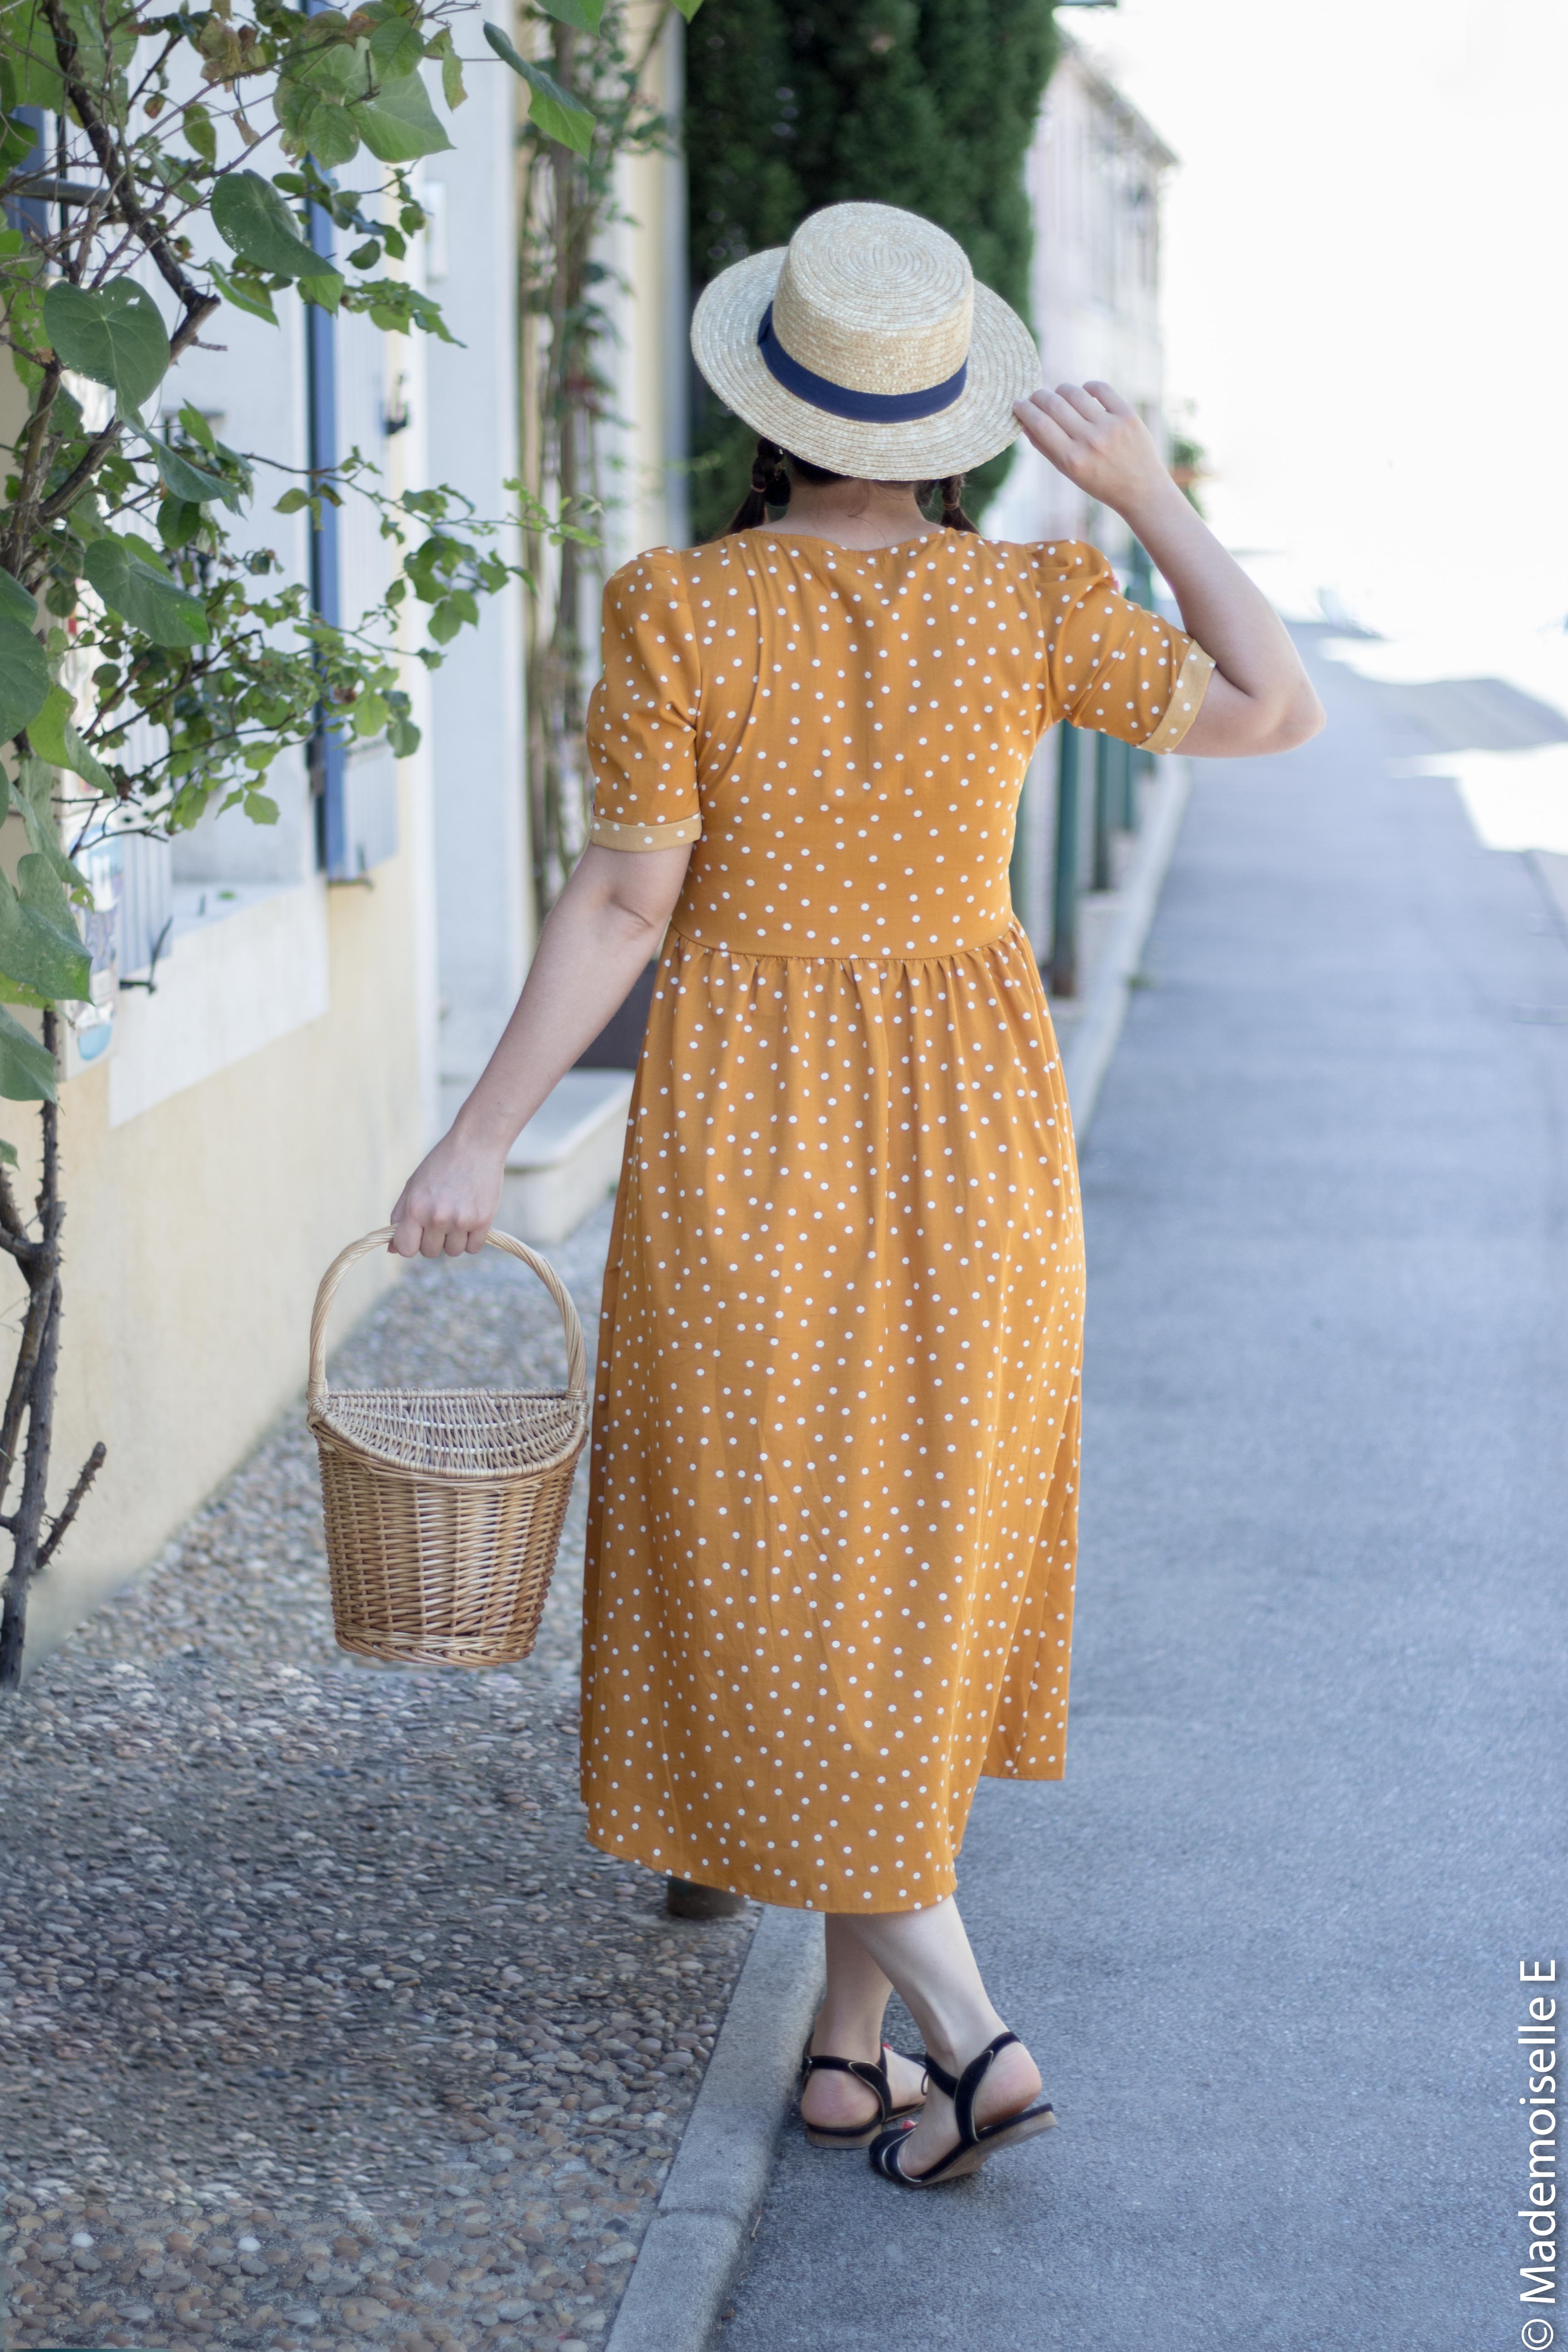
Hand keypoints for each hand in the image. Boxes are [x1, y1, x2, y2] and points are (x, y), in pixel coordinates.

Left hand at [389, 1126, 506, 1259]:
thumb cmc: (441, 1164)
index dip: (410, 1245)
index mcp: (415, 1208)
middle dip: (433, 1239)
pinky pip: (473, 1248)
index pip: (405, 1249)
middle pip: (430, 1252)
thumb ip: (400, 1217)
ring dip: (454, 1239)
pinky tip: (471, 1218)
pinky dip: (472, 1238)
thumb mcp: (413, 1186)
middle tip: (441, 1217)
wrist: (476, 1144)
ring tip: (457, 1215)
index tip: (417, 1235)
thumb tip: (392, 1249)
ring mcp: (461, 1220)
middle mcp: (436, 1217)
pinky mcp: (483, 1221)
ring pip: (453, 1251)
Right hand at [1012, 380, 1174, 522]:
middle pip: (1054, 405)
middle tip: (1035, 397)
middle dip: (1038, 396)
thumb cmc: (1101, 483)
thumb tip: (1026, 423)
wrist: (1142, 490)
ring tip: (1060, 395)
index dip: (1024, 410)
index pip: (1039, 424)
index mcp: (1072, 460)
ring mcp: (1110, 426)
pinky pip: (1101, 389)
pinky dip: (1088, 387)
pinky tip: (1085, 392)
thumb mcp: (1070, 473)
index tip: (1018, 404)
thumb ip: (1047, 449)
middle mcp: (1090, 441)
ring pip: (1074, 393)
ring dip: (1061, 390)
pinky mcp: (1127, 415)